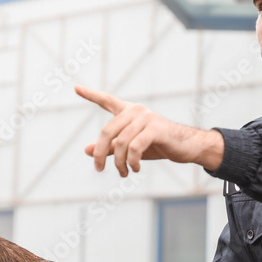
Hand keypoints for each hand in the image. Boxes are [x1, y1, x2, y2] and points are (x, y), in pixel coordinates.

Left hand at [75, 85, 223, 176]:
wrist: (185, 146)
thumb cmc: (157, 145)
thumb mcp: (130, 147)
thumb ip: (109, 148)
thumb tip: (86, 150)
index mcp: (128, 111)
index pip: (106, 100)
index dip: (90, 95)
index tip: (76, 88)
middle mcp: (135, 111)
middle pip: (107, 132)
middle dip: (100, 154)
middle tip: (99, 169)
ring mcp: (146, 118)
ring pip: (120, 143)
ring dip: (119, 163)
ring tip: (124, 173)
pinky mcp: (155, 129)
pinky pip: (135, 148)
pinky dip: (132, 162)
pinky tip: (135, 169)